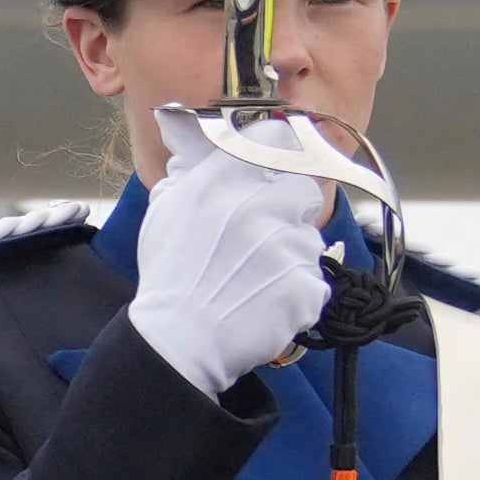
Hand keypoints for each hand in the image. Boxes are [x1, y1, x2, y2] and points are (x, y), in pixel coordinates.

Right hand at [125, 125, 342, 390]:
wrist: (178, 340)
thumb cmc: (168, 275)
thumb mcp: (164, 210)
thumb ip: (188, 171)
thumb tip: (194, 139)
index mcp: (227, 180)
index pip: (276, 140)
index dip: (280, 153)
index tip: (275, 169)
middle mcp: (263, 205)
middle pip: (305, 189)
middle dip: (290, 210)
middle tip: (264, 237)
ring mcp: (289, 246)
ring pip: (310, 239)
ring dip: (291, 256)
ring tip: (257, 280)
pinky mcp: (307, 286)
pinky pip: (315, 282)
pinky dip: (296, 294)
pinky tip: (265, 302)